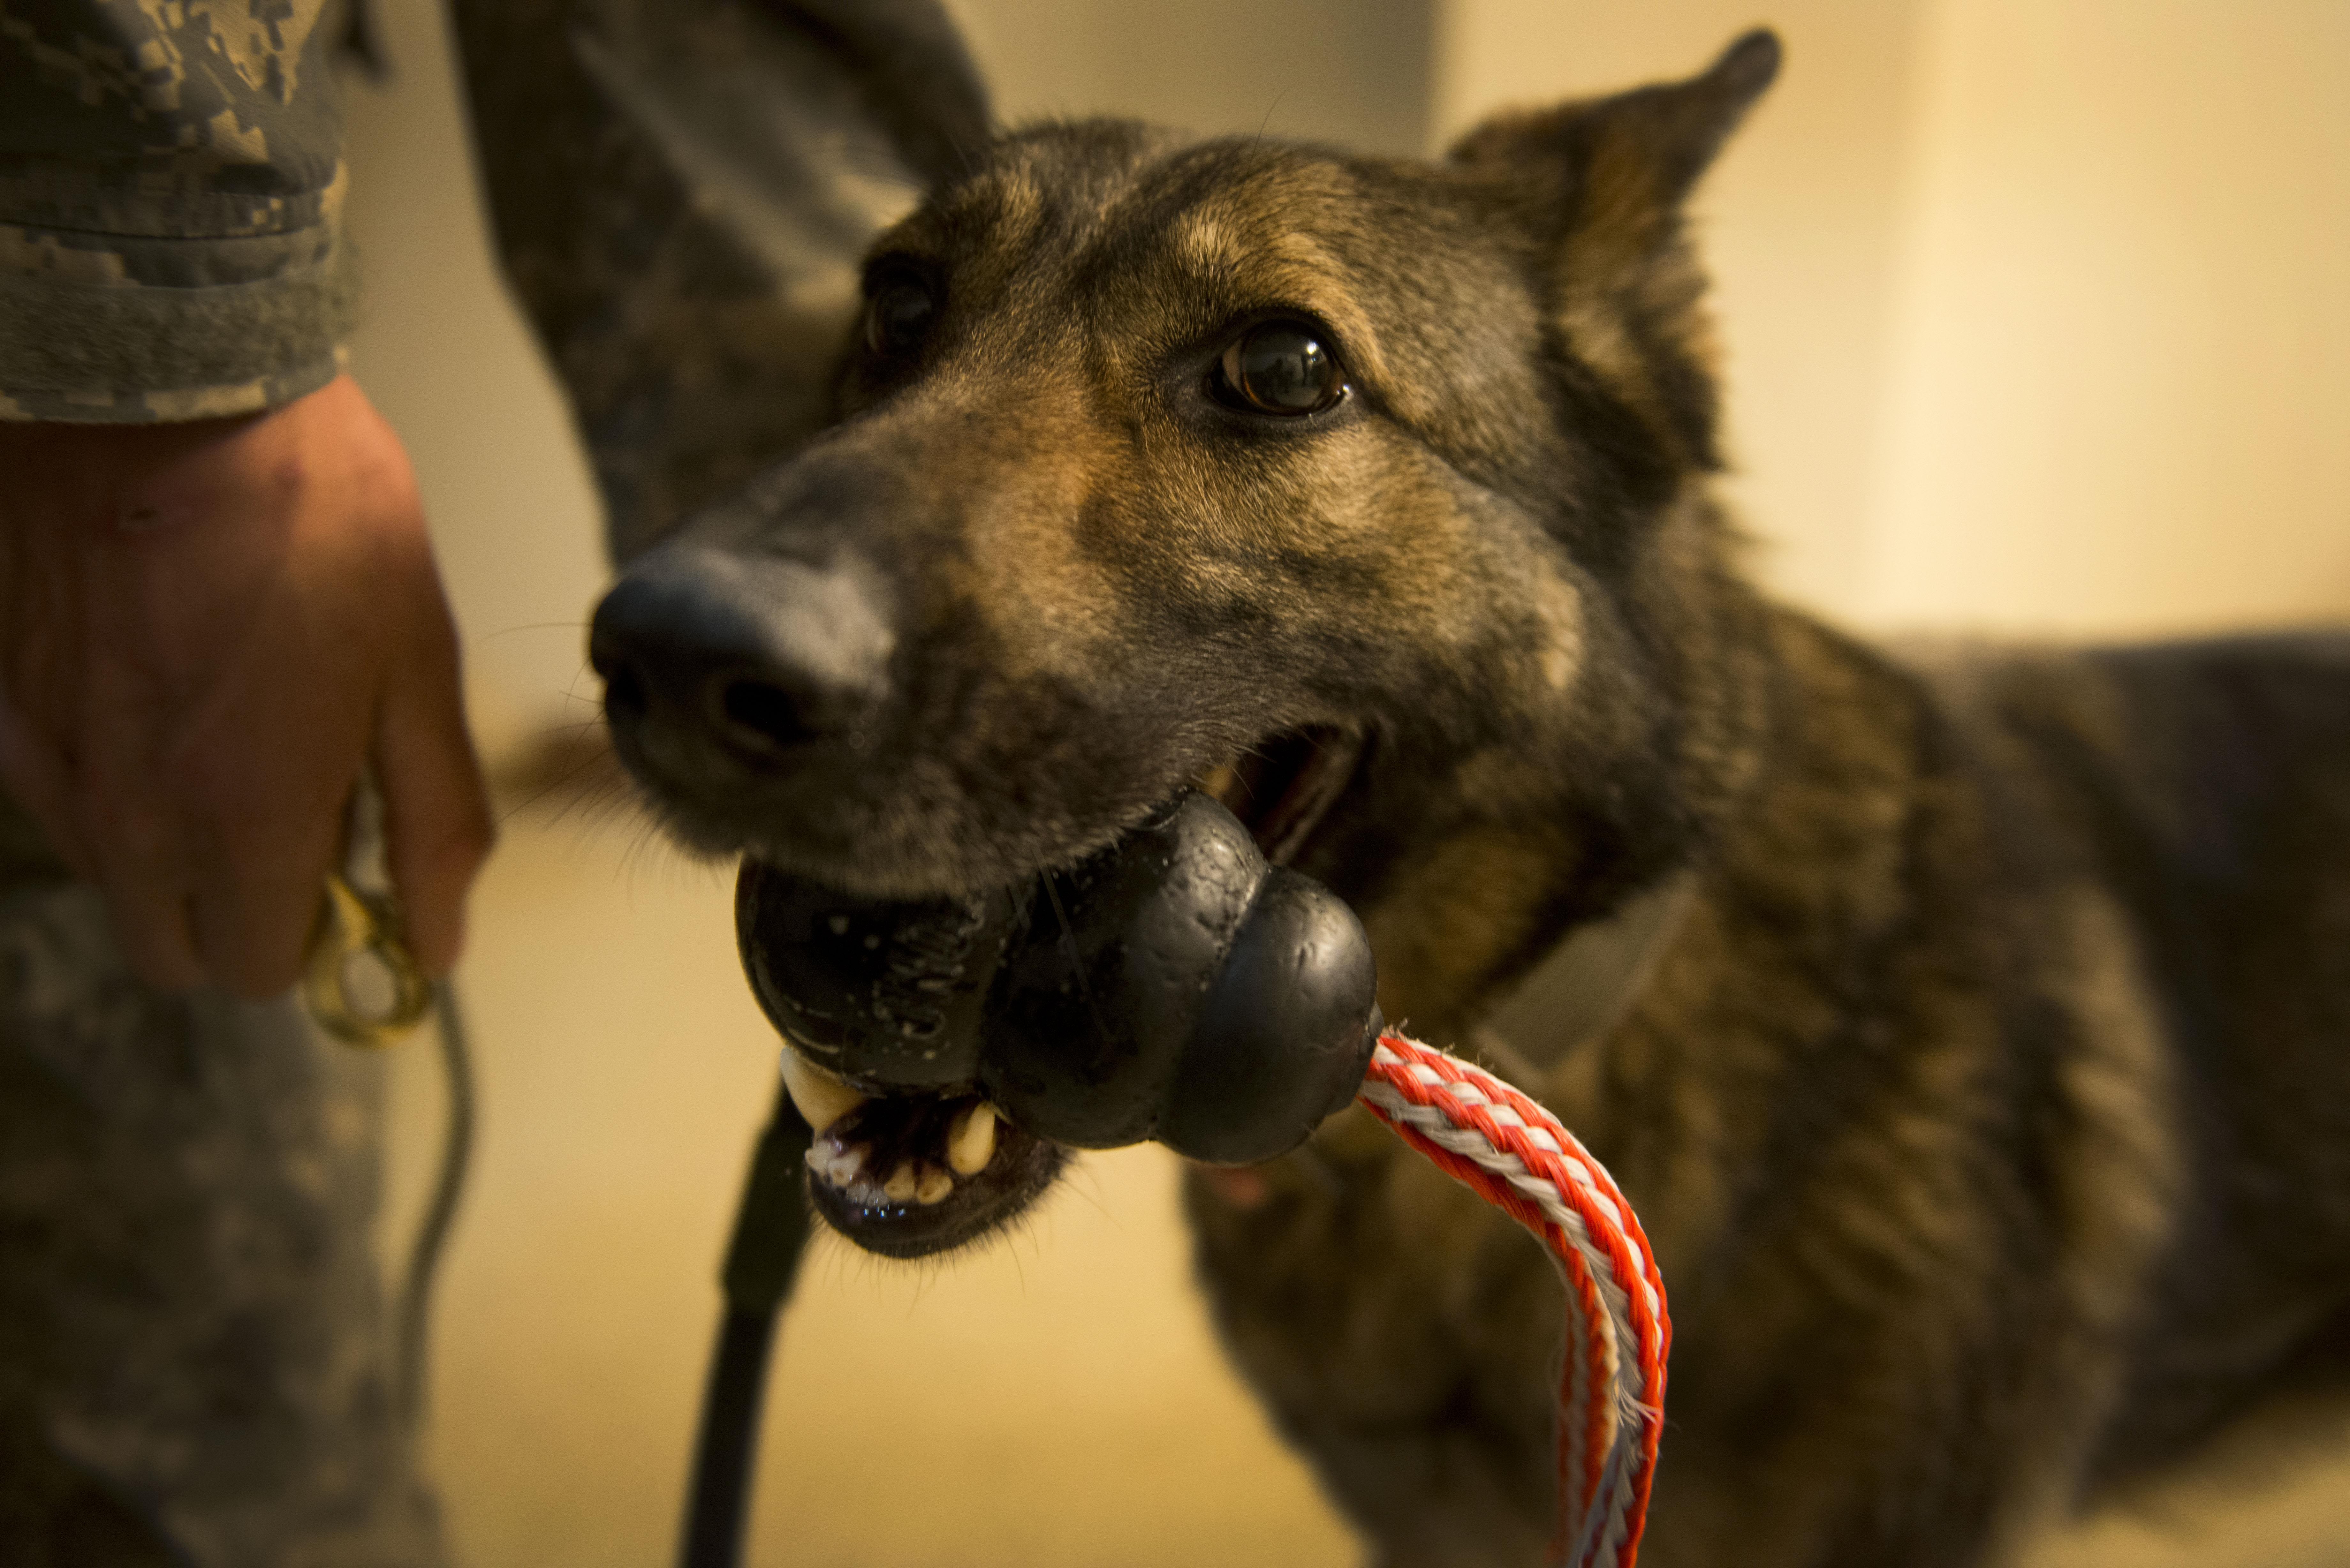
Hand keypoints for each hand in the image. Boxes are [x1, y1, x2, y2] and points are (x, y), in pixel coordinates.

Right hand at [0, 375, 492, 996]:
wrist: (174, 392)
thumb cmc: (315, 520)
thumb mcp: (417, 672)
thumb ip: (432, 824)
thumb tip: (438, 944)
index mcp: (244, 818)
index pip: (259, 968)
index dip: (313, 935)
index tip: (347, 870)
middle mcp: (133, 814)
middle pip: (174, 949)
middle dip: (235, 915)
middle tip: (292, 811)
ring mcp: (55, 760)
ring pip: (113, 878)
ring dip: (173, 846)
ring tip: (231, 730)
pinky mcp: (5, 702)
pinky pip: (61, 795)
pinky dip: (114, 780)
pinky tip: (160, 692)